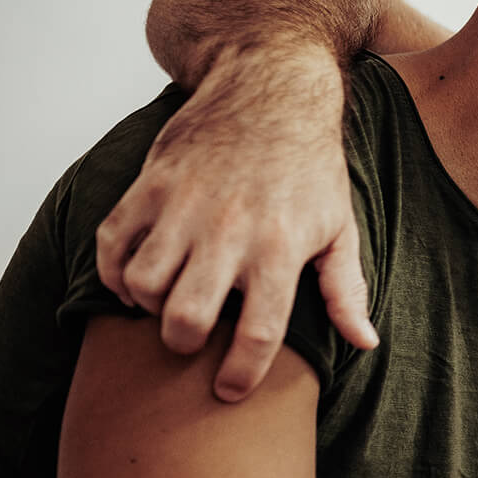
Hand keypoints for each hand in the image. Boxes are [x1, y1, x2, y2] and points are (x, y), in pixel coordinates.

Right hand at [95, 43, 378, 402]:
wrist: (270, 88)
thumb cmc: (310, 166)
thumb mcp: (340, 226)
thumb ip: (346, 290)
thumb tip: (364, 343)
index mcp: (281, 248)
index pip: (258, 334)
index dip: (240, 375)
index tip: (229, 390)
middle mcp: (229, 231)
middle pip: (186, 318)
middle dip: (183, 344)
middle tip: (192, 339)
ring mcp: (184, 206)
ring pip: (142, 284)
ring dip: (147, 306)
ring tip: (167, 301)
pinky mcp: (150, 185)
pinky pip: (112, 244)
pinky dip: (113, 272)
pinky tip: (135, 278)